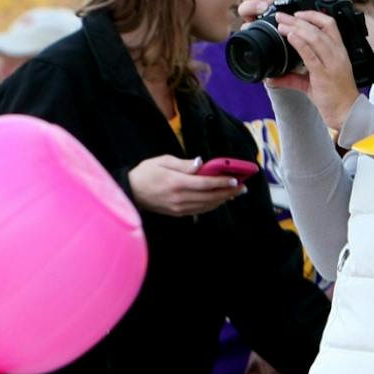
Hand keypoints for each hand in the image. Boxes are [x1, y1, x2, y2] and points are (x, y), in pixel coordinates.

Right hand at [129, 155, 243, 217]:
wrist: (130, 192)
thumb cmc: (145, 173)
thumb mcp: (162, 161)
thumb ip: (183, 164)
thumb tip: (200, 163)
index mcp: (176, 183)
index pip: (205, 183)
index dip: (222, 182)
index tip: (236, 179)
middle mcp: (179, 198)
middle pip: (210, 196)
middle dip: (228, 192)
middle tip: (243, 187)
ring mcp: (178, 208)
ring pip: (206, 205)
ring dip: (223, 199)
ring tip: (235, 193)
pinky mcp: (177, 213)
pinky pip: (199, 210)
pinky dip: (212, 205)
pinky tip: (220, 200)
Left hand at [272, 12, 360, 129]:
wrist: (346, 112)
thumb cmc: (334, 96)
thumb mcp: (312, 83)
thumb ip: (293, 77)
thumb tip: (273, 77)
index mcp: (338, 51)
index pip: (329, 24)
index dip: (314, 15)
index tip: (297, 14)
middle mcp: (337, 53)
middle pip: (318, 28)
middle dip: (298, 20)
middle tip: (281, 16)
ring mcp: (331, 63)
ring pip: (315, 37)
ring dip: (296, 28)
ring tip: (281, 25)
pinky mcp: (324, 74)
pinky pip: (311, 55)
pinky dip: (300, 43)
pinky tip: (290, 37)